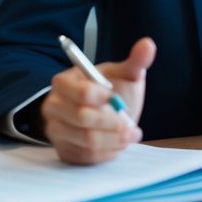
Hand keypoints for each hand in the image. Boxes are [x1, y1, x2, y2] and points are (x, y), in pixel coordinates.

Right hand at [42, 37, 156, 164]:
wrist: (102, 114)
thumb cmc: (111, 91)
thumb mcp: (124, 74)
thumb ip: (136, 61)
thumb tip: (148, 44)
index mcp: (64, 82)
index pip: (82, 92)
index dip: (105, 99)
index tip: (121, 101)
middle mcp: (53, 106)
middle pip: (82, 118)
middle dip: (113, 123)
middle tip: (131, 126)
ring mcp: (55, 130)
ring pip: (87, 140)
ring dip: (114, 139)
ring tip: (130, 134)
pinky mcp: (64, 150)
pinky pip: (87, 157)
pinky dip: (108, 153)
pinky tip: (118, 144)